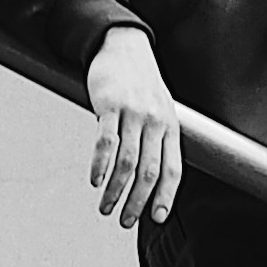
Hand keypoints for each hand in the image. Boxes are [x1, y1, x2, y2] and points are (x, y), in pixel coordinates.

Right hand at [85, 26, 181, 226]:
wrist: (124, 46)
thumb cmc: (142, 83)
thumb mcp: (161, 110)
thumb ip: (158, 141)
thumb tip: (151, 178)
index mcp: (170, 127)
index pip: (172, 169)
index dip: (165, 196)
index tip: (156, 218)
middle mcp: (155, 122)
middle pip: (148, 171)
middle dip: (138, 202)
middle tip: (125, 221)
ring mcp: (132, 113)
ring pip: (127, 162)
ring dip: (115, 190)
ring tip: (106, 207)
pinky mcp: (109, 105)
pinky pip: (105, 142)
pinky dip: (100, 165)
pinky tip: (94, 180)